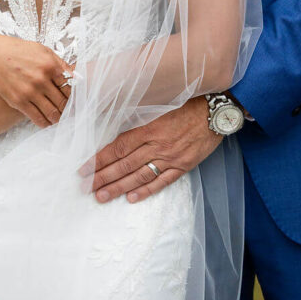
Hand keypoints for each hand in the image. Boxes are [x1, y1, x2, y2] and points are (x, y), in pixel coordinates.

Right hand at [0, 34, 72, 127]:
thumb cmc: (19, 52)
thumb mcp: (43, 51)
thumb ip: (60, 64)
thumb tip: (77, 75)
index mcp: (51, 65)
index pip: (70, 86)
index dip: (75, 95)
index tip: (76, 100)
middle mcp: (42, 79)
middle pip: (63, 101)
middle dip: (68, 108)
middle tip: (70, 112)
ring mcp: (30, 91)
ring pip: (52, 112)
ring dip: (58, 118)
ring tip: (59, 119)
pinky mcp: (19, 101)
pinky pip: (37, 117)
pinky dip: (45, 122)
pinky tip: (47, 122)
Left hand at [80, 96, 220, 202]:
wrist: (216, 110)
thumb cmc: (188, 101)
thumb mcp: (161, 102)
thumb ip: (140, 113)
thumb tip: (118, 120)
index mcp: (149, 127)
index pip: (118, 147)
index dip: (100, 159)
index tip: (84, 169)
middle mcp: (157, 145)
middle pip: (125, 164)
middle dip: (103, 177)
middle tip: (86, 188)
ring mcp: (171, 157)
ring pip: (140, 176)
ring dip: (119, 187)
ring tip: (102, 196)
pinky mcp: (183, 166)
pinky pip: (162, 181)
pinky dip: (146, 191)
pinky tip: (131, 198)